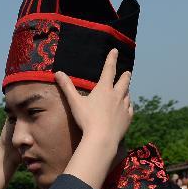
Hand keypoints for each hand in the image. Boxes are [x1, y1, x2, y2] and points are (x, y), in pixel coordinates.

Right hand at [58, 49, 132, 188]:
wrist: (102, 138)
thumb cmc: (87, 120)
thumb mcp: (75, 102)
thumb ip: (67, 87)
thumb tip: (58, 73)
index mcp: (104, 89)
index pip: (109, 69)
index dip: (111, 59)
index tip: (115, 50)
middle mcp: (117, 95)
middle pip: (124, 81)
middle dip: (125, 76)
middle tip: (127, 72)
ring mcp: (124, 106)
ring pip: (127, 95)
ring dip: (126, 91)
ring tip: (125, 91)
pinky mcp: (127, 118)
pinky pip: (129, 108)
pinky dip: (128, 105)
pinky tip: (126, 107)